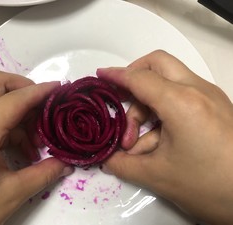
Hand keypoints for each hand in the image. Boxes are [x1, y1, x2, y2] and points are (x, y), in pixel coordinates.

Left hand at [0, 71, 72, 224]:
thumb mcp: (11, 194)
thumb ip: (44, 173)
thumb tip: (64, 163)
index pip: (15, 99)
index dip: (40, 91)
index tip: (57, 89)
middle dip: (23, 89)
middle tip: (42, 108)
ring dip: (13, 111)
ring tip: (30, 141)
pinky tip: (11, 147)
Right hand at [97, 50, 232, 224]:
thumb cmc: (210, 185)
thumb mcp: (158, 176)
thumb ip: (123, 164)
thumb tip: (106, 159)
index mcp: (181, 102)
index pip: (140, 78)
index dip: (116, 76)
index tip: (101, 76)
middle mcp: (198, 90)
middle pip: (158, 64)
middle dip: (135, 77)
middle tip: (122, 101)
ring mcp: (210, 97)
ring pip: (169, 82)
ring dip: (148, 105)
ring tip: (138, 143)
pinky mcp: (216, 107)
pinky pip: (182, 98)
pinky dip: (164, 112)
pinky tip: (156, 143)